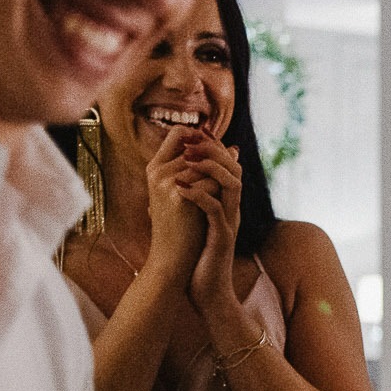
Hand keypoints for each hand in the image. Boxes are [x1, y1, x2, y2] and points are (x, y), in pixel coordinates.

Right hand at [143, 126, 217, 283]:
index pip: (180, 132)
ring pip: (207, 162)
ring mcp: (166, 181)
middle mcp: (157, 171)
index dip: (202, 138)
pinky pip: (211, 180)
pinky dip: (221, 190)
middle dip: (217, 159)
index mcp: (155, 167)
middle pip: (198, 146)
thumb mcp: (191, 193)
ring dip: (221, 175)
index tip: (219, 153)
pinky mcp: (178, 194)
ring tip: (224, 193)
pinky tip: (221, 204)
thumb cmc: (184, 226)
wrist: (174, 258)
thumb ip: (206, 169)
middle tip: (228, 176)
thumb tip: (235, 148)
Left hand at [176, 133, 243, 323]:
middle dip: (214, 149)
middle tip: (192, 139)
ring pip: (232, 183)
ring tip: (187, 157)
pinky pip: (215, 209)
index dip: (214, 146)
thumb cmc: (198, 261)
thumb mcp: (196, 225)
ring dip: (210, 166)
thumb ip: (195, 203)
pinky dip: (199, 195)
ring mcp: (230, 223)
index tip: (194, 131)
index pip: (229, 166)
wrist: (208, 294)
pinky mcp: (222, 238)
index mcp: (226, 205)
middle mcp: (232, 211)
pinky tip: (180, 187)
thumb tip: (181, 183)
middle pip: (235, 168)